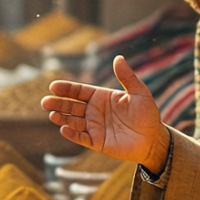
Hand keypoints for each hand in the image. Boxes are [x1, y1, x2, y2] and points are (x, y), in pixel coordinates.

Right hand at [43, 56, 168, 171]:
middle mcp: (94, 112)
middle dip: (58, 103)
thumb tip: (118, 57)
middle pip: (71, 106)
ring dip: (62, 118)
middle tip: (45, 102)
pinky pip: (81, 138)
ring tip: (53, 115)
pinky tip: (64, 129)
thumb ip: (127, 77)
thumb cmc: (148, 114)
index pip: (79, 91)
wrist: (154, 139)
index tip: (53, 87)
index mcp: (101, 98)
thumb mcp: (139, 92)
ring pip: (73, 121)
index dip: (66, 89)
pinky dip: (72, 134)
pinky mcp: (97, 142)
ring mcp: (94, 127)